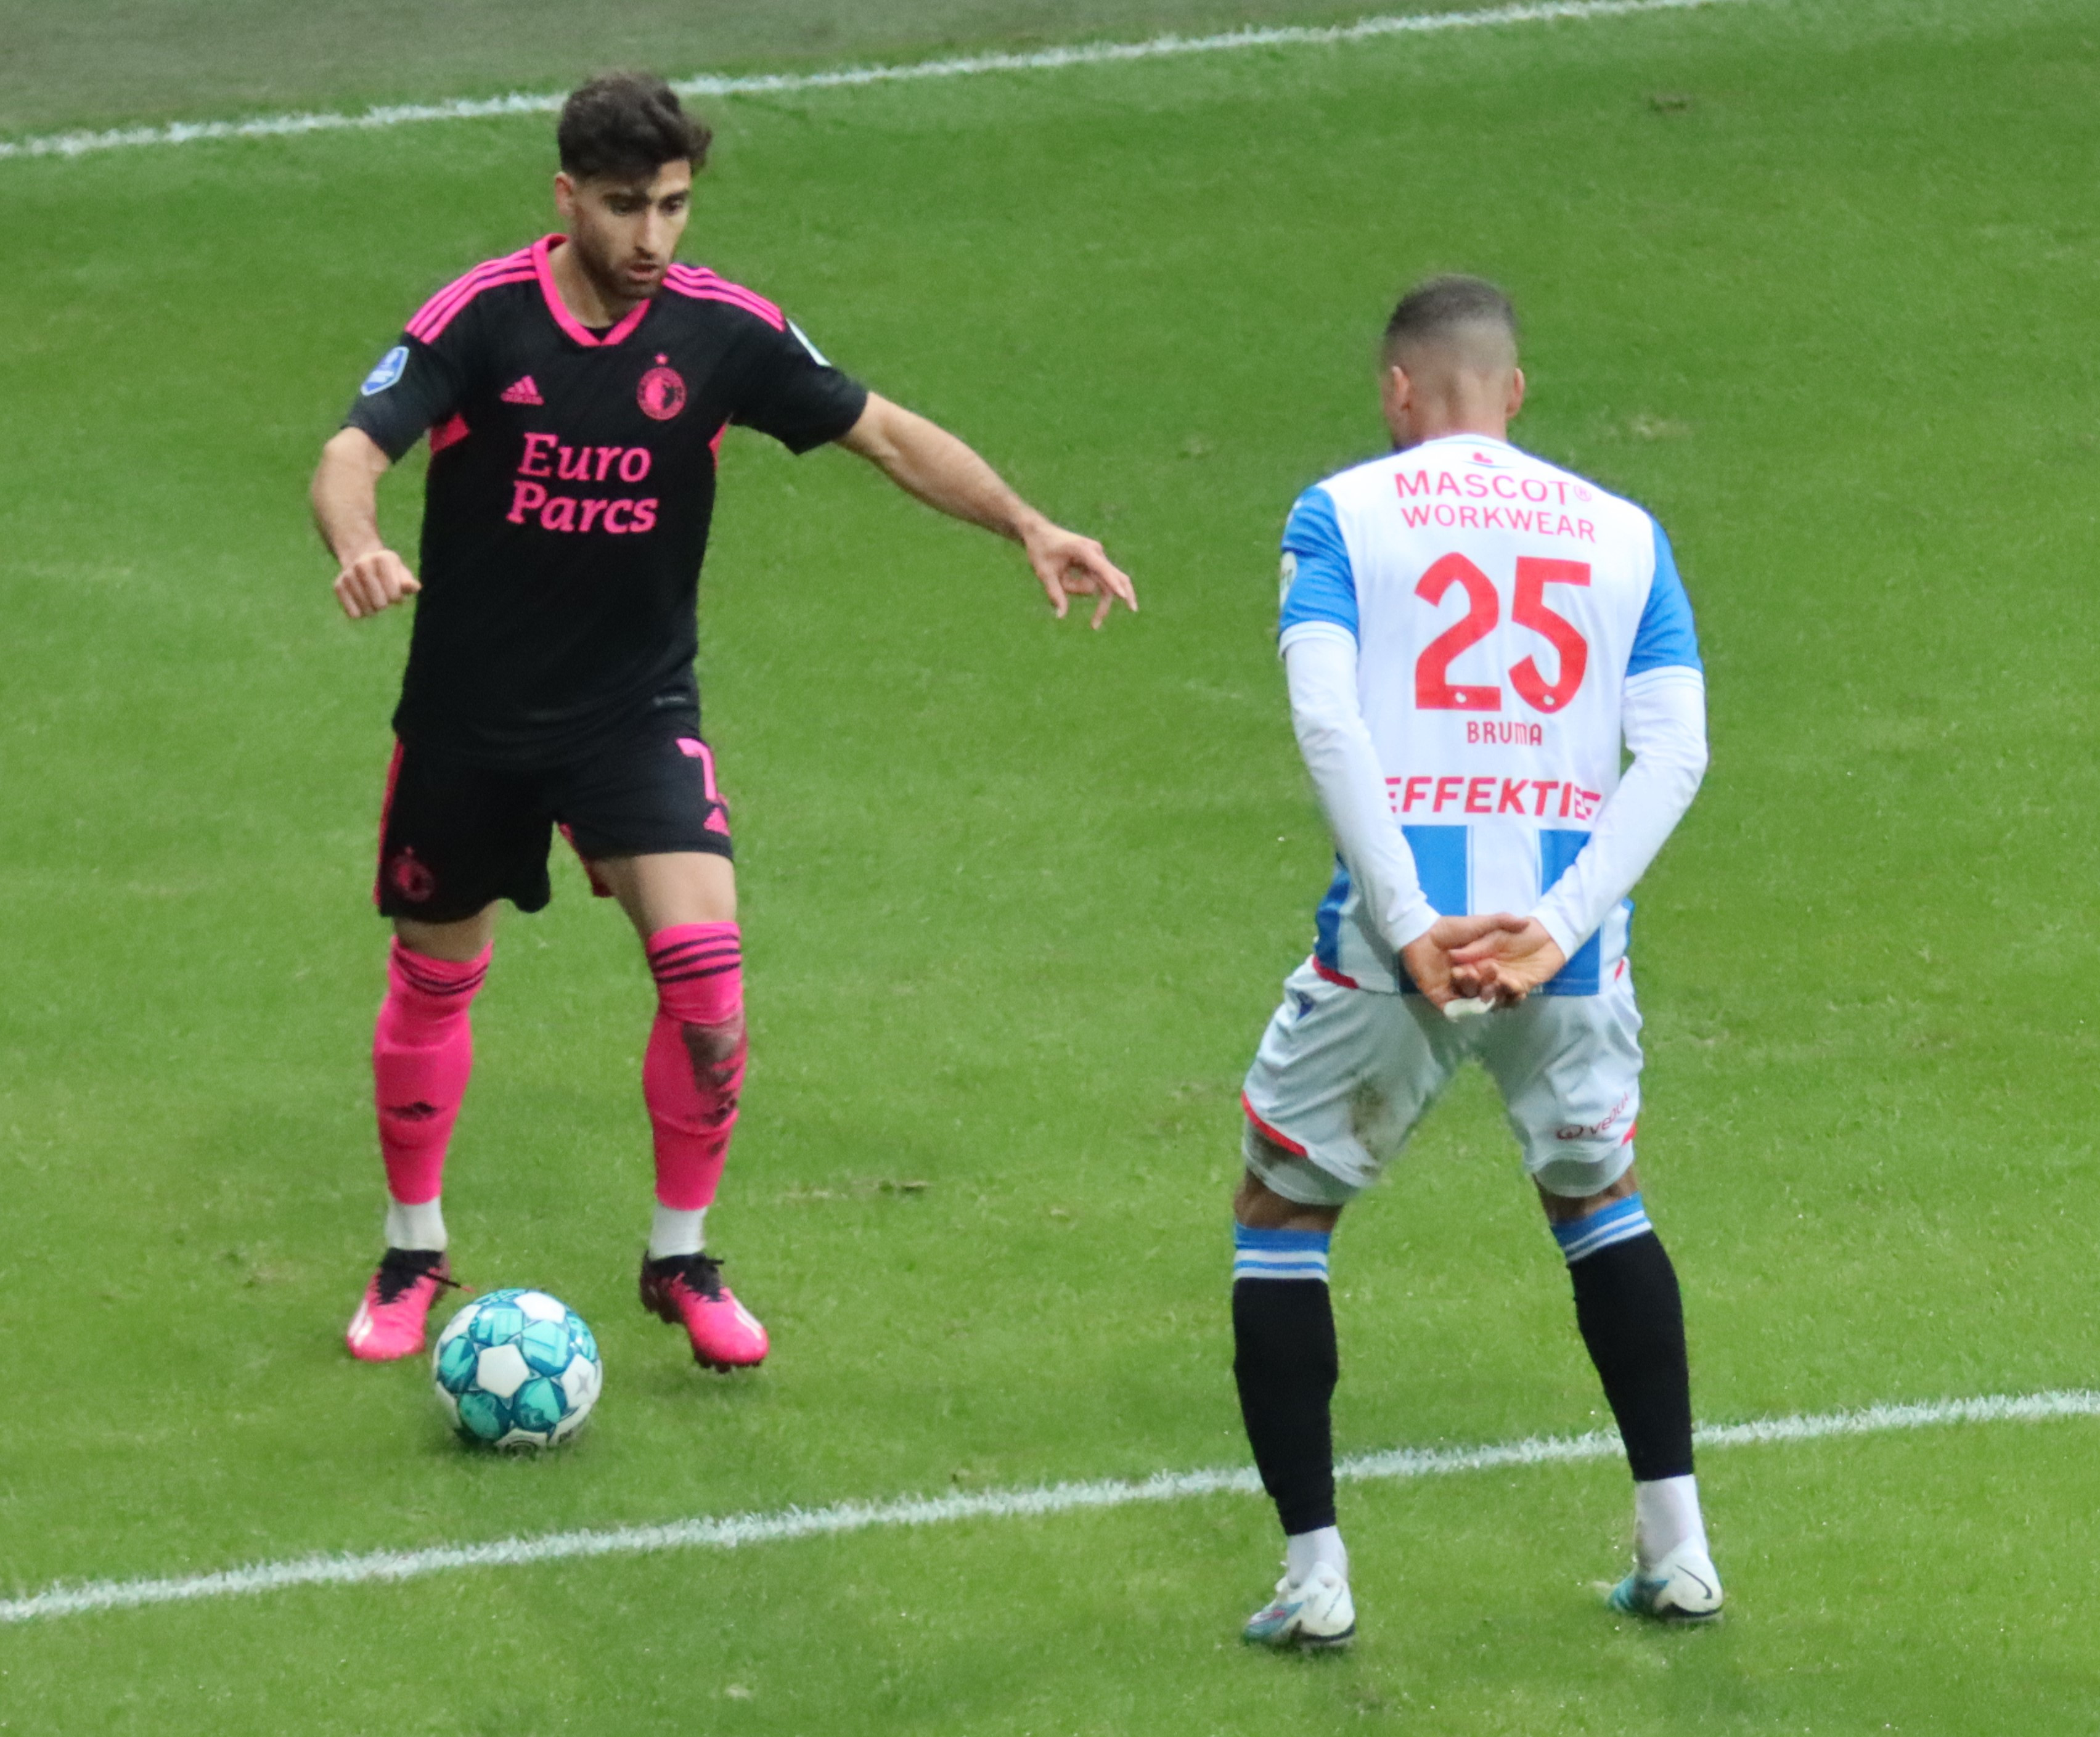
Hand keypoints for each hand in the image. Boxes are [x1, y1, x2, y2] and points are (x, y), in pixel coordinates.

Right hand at [333, 547, 421, 618]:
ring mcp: (348, 575)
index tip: (395, 591)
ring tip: (372, 597)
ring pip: (367, 610)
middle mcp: (362, 564)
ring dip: (373, 609)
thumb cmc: (388, 572)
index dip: (397, 598)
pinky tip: (361, 602)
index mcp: (382, 559)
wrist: (362, 561)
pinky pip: (353, 614)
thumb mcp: (401, 574)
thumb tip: (415, 588)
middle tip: (382, 595)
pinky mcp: (338, 586)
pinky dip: (360, 613)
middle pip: (380, 604)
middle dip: (385, 604)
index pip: (394, 595)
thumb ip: (408, 583)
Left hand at [1020, 516, 1137, 628]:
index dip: (1113, 583)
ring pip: (1097, 585)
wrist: (1039, 533)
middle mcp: (1096, 552)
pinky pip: (1092, 582)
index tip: (1124, 596)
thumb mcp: (1044, 573)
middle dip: (1104, 605)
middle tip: (1100, 625)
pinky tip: (1063, 577)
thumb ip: (1054, 593)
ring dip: (1075, 588)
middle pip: (1111, 581)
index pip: (1103, 570)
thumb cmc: (1040, 549)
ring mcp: (1097, 557)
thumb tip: (1061, 616)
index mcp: (1083, 550)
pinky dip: (1077, 586)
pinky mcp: (1094, 563)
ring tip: (1058, 579)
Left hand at [1400, 913, 1530, 1009]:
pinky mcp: (1441, 998)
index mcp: (1482, 967)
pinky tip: (1466, 997)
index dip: (1510, 984)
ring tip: (1470, 973)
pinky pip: (1455, 1009)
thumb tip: (1526, 923)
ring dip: (1475, 988)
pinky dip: (1462, 1008)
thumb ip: (1502, 921)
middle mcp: (1472, 981)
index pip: (1500, 981)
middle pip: (1487, 992)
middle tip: (1495, 974)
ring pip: (1471, 998)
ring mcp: (1456, 991)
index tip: (1519, 982)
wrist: (1422, 934)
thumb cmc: (1452, 928)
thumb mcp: (1480, 923)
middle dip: (1493, 986)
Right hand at [1446, 917, 1568, 1007]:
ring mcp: (1504, 984)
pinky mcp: (1520, 989)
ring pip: (1494, 996)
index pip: (1465, 973)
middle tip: (1481, 980)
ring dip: (1495, 993)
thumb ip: (1478, 946)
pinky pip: (1513, 999)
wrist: (1549, 936)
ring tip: (1501, 983)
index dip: (1461, 975)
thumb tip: (1453, 954)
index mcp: (1479, 962)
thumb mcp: (1496, 935)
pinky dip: (1513, 998)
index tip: (1459, 973)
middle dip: (1477, 986)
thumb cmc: (1520, 933)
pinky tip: (1517, 991)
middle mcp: (1488, 976)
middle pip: (1477, 989)